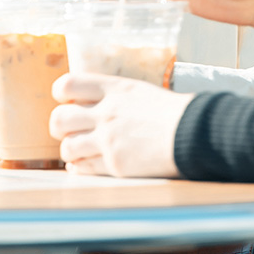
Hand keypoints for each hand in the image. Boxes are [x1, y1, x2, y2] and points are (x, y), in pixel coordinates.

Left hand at [50, 73, 194, 177]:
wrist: (194, 134)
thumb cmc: (174, 112)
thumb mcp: (141, 92)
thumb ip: (114, 97)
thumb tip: (90, 104)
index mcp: (115, 89)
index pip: (68, 85)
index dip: (60, 93)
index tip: (66, 100)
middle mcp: (107, 113)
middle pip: (59, 118)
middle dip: (58, 126)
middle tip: (67, 129)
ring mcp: (109, 140)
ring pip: (67, 147)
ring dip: (69, 149)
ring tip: (78, 150)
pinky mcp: (115, 164)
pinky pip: (82, 168)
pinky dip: (78, 168)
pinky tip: (83, 165)